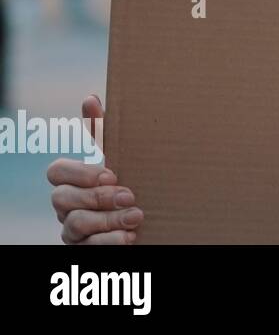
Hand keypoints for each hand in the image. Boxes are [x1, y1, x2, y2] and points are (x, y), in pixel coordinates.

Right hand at [47, 95, 143, 243]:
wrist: (153, 220)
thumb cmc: (131, 182)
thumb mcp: (120, 157)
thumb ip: (104, 132)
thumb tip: (90, 97)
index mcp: (73, 180)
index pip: (56, 171)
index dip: (79, 173)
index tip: (111, 173)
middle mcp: (67, 205)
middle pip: (61, 199)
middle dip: (96, 197)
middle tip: (129, 195)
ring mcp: (72, 230)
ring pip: (74, 225)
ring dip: (108, 220)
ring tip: (137, 216)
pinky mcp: (84, 249)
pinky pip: (87, 248)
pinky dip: (109, 241)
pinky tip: (129, 236)